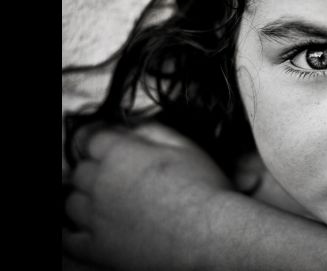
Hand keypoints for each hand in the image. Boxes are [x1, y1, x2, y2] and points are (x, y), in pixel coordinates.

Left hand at [63, 123, 233, 269]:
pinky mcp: (97, 248)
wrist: (208, 234)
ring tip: (106, 202)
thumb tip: (135, 127)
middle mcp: (101, 184)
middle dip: (95, 170)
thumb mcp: (185, 146)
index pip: (91, 139)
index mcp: (119, 155)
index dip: (102, 142)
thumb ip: (152, 130)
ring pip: (72, 203)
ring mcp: (95, 217)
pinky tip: (89, 229)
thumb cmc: (203, 193)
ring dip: (85, 199)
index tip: (108, 146)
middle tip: (115, 175)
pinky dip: (74, 232)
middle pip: (81, 171)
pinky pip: (69, 239)